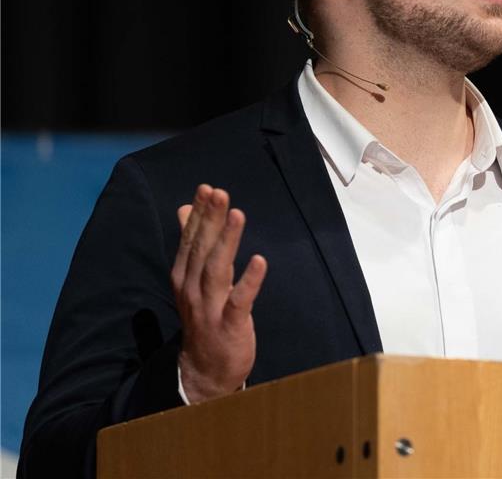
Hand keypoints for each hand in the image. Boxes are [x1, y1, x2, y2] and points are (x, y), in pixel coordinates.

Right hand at [171, 184, 266, 402]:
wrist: (204, 370)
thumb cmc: (204, 317)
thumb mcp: (193, 279)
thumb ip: (190, 243)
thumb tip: (184, 209)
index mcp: (184, 276)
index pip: (190, 240)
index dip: (199, 214)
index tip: (207, 188)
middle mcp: (192, 289)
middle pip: (201, 250)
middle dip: (210, 220)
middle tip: (219, 193)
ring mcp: (209, 308)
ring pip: (217, 270)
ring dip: (227, 241)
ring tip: (236, 214)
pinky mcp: (229, 325)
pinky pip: (239, 301)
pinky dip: (249, 281)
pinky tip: (260, 261)